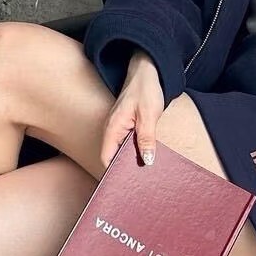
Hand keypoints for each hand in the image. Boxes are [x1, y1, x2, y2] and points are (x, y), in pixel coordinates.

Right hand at [98, 49, 165, 173]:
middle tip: (139, 183)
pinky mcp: (127, 125)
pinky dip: (135, 150)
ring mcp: (118, 127)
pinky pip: (127, 143)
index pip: (106, 158)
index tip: (124, 186)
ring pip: (121, 150)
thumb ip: (146, 139)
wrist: (146, 69)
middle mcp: (112, 129)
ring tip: (144, 172)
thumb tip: (146, 160)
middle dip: (124, 169)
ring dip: (131, 159)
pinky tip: (146, 155)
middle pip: (113, 157)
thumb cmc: (145, 88)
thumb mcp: (148, 115)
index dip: (113, 173)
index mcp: (113, 128)